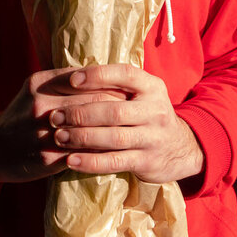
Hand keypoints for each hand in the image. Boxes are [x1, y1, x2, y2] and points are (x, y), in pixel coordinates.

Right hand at [0, 67, 125, 182]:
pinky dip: (100, 150)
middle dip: (117, 105)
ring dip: (112, 129)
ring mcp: (43, 132)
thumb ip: (62, 78)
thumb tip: (98, 72)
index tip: (129, 89)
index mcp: (40, 83)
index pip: (85, 80)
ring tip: (130, 128)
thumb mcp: (34, 87)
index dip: (110, 84)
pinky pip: (82, 152)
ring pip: (89, 127)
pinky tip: (115, 149)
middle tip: (137, 108)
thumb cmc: (20, 114)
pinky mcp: (46, 158)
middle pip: (91, 101)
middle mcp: (41, 105)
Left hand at [50, 64, 203, 182]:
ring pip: (113, 137)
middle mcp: (155, 110)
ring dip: (82, 137)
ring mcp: (153, 137)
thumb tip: (70, 77)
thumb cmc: (147, 114)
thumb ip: (115, 86)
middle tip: (54, 116)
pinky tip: (71, 160)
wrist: (181, 147)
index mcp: (152, 87)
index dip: (97, 76)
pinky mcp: (147, 162)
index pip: (125, 75)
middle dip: (81, 113)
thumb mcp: (142, 93)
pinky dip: (91, 162)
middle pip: (114, 110)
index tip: (71, 80)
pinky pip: (115, 161)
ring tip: (59, 136)